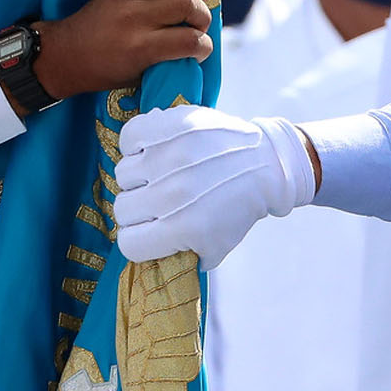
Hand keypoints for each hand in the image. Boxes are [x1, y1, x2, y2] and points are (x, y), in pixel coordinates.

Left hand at [34, 0, 213, 100]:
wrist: (66, 56)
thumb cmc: (105, 71)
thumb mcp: (139, 76)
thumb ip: (167, 60)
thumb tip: (196, 42)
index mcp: (142, 48)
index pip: (190, 41)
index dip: (204, 47)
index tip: (201, 50)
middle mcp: (135, 19)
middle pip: (185, 4)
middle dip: (202, 15)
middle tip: (199, 24)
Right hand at [115, 107, 316, 266]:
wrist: (266, 164)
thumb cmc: (238, 206)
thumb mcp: (216, 247)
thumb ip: (182, 260)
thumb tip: (152, 263)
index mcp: (182, 228)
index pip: (129, 243)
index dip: (139, 239)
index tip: (150, 230)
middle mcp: (172, 194)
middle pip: (123, 209)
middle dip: (139, 209)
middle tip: (158, 201)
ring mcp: (170, 157)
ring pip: (123, 174)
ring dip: (139, 176)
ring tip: (160, 173)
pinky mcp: (172, 127)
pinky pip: (130, 137)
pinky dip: (136, 144)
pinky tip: (152, 150)